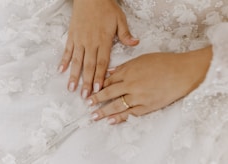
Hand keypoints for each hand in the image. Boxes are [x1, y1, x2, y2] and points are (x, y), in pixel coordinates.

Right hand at [59, 0, 138, 98]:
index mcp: (103, 41)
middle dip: (86, 82)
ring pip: (76, 61)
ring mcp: (79, 40)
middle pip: (89, 66)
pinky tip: (61, 70)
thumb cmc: (106, 7)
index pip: (102, 63)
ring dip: (74, 75)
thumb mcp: (120, 19)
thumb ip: (125, 34)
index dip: (99, 77)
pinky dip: (64, 60)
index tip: (98, 90)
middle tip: (84, 96)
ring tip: (71, 88)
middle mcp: (90, 43)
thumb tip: (135, 43)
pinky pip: (67, 50)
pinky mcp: (72, 36)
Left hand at [87, 46, 212, 123]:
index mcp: (128, 71)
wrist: (182, 72)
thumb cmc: (164, 62)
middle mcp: (130, 84)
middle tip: (87, 104)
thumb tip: (110, 72)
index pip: (108, 80)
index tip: (91, 90)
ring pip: (116, 105)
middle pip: (109, 93)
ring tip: (93, 116)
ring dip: (103, 111)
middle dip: (96, 99)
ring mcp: (138, 96)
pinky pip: (130, 113)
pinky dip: (119, 117)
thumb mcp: (142, 59)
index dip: (98, 86)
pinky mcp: (147, 106)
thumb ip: (124, 66)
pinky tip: (111, 120)